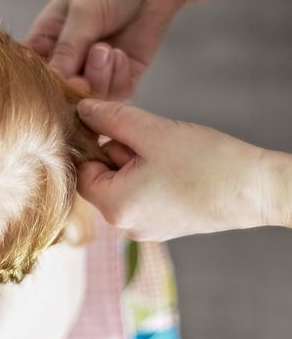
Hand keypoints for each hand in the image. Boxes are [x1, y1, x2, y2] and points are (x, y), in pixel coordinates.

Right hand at [26, 0, 184, 98]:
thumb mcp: (82, 11)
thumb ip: (68, 49)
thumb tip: (57, 82)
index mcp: (46, 42)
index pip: (35, 75)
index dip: (45, 84)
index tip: (60, 77)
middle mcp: (68, 61)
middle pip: (63, 93)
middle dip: (77, 84)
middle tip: (88, 64)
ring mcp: (95, 71)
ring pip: (91, 98)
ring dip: (100, 78)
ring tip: (108, 50)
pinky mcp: (122, 77)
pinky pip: (116, 94)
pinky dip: (118, 78)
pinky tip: (122, 55)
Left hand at [76, 99, 275, 240]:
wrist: (257, 190)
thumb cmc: (206, 163)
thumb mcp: (151, 131)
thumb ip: (110, 118)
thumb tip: (82, 110)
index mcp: (115, 208)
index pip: (82, 171)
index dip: (95, 145)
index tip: (118, 129)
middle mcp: (126, 226)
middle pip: (103, 178)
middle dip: (121, 153)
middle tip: (152, 142)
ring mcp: (147, 228)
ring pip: (125, 184)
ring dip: (138, 163)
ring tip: (170, 155)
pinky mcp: (165, 225)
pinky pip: (145, 194)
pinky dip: (153, 176)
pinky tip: (178, 168)